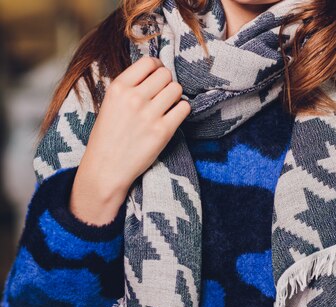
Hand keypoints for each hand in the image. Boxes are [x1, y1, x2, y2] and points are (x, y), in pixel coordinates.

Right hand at [70, 57, 190, 224]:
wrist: (105, 169)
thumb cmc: (107, 138)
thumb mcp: (110, 103)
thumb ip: (129, 87)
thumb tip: (154, 72)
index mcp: (118, 87)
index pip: (149, 62)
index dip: (157, 67)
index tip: (157, 77)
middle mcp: (134, 98)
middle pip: (165, 74)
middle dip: (166, 83)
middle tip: (162, 96)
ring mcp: (149, 115)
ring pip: (176, 89)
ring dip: (174, 97)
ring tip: (166, 108)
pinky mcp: (163, 132)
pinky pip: (184, 108)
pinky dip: (181, 110)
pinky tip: (172, 117)